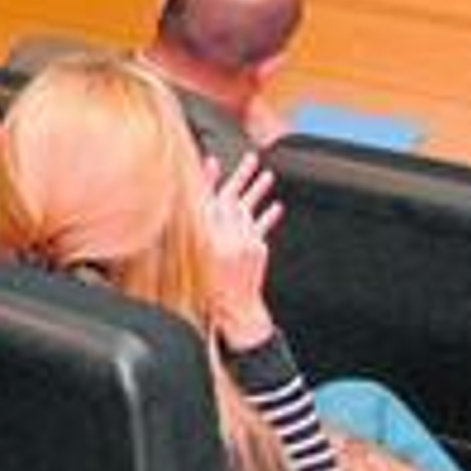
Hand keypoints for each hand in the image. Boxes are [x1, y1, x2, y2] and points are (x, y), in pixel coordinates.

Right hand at [202, 152, 281, 350]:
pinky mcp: (257, 249)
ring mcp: (245, 240)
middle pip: (233, 198)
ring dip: (258, 190)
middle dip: (242, 177)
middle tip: (251, 158)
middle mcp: (229, 233)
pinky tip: (277, 206)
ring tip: (268, 175)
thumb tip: (194, 208)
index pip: (209, 199)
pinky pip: (262, 227)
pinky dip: (269, 215)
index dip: (208, 179)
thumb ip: (194, 231)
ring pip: (250, 208)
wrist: (235, 312)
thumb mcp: (192, 259)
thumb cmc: (210, 290)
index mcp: (208, 234)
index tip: (211, 161)